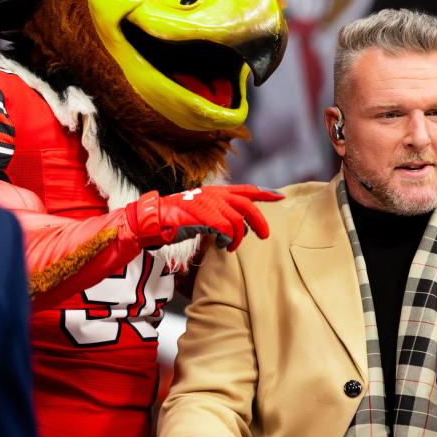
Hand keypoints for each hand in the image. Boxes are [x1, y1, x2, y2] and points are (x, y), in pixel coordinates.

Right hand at [127, 185, 281, 251]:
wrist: (155, 219)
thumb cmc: (177, 219)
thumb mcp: (202, 212)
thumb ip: (219, 214)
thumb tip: (238, 227)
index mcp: (216, 191)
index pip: (246, 189)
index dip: (264, 193)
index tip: (280, 197)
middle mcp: (214, 194)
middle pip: (247, 205)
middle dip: (259, 221)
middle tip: (265, 236)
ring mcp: (209, 203)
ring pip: (237, 221)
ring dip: (238, 237)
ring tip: (231, 246)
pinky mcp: (203, 215)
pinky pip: (225, 229)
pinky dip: (227, 239)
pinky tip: (222, 245)